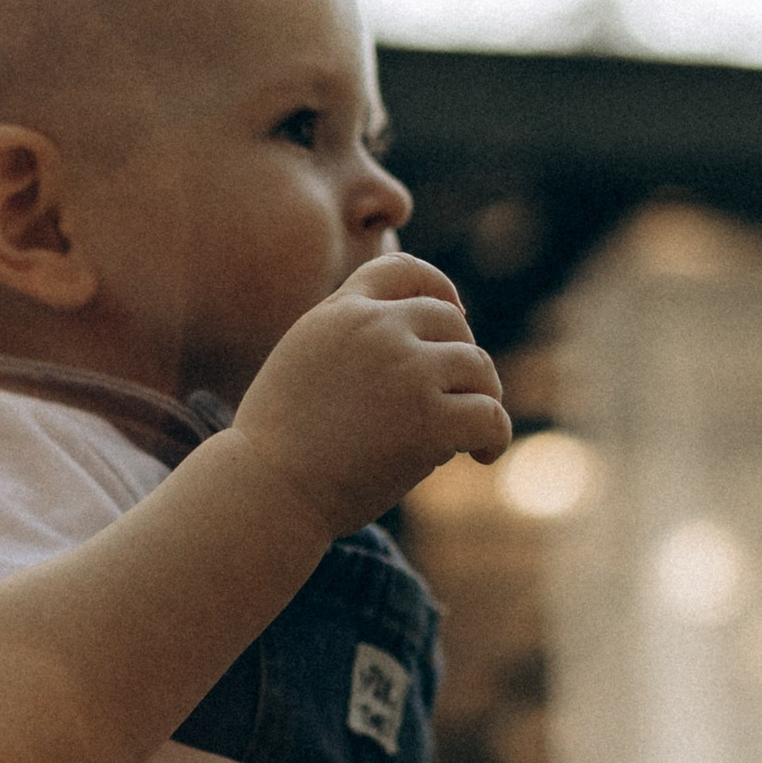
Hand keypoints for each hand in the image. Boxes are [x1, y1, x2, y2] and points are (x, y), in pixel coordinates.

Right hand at [231, 253, 510, 538]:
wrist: (266, 492)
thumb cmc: (275, 448)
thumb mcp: (300, 366)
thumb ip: (346, 342)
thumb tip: (407, 347)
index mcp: (340, 312)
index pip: (403, 270)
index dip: (439, 289)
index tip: (455, 315)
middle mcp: (376, 329)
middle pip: (451, 321)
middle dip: (463, 358)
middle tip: (462, 398)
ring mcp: (407, 371)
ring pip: (478, 366)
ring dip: (483, 399)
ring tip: (471, 435)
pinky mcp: (430, 420)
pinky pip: (490, 416)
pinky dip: (495, 437)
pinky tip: (482, 457)